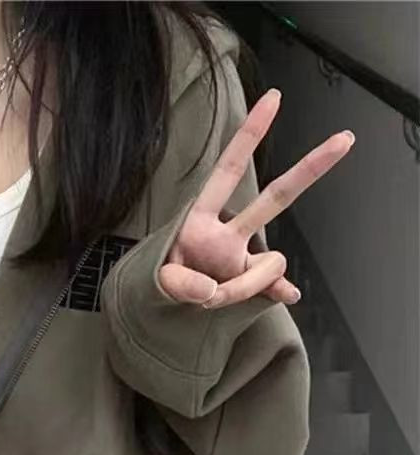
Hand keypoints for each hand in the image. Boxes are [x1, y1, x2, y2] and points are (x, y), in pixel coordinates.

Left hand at [160, 88, 354, 308]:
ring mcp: (242, 257)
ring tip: (208, 300)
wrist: (160, 308)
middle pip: (276, 197)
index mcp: (199, 220)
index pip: (228, 170)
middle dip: (309, 168)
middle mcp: (228, 233)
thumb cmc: (158, 283)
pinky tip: (286, 294)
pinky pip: (273, 285)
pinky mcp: (250, 281)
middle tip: (344, 139)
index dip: (249, 135)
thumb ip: (179, 284)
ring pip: (268, 264)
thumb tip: (210, 292)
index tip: (273, 98)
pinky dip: (277, 290)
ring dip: (241, 288)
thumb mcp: (158, 282)